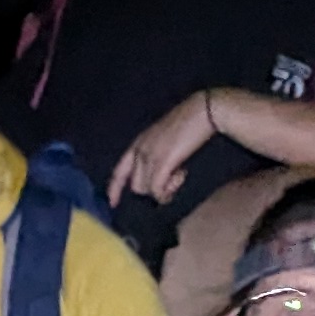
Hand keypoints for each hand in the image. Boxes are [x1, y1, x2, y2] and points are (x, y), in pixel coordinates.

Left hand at [108, 91, 227, 210]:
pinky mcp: (163, 162)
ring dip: (164, 190)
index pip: (119, 171)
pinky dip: (168, 190)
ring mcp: (150, 156)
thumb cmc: (188, 125)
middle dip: (153, 191)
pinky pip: (157, 189)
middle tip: (173, 182)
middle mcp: (140, 150)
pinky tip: (182, 176)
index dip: (114, 189)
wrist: (202, 112)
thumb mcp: (163, 140)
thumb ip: (156, 155)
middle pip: (136, 187)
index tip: (112, 203)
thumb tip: (159, 178)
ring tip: (179, 176)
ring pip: (146, 190)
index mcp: (138, 143)